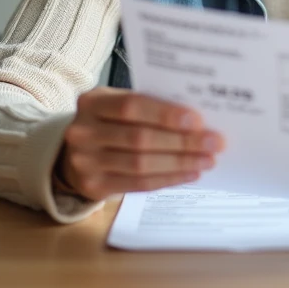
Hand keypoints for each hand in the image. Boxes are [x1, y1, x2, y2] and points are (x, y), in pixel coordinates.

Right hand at [56, 88, 223, 202]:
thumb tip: (196, 120)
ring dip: (180, 163)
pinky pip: (138, 184)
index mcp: (92, 101)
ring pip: (141, 164)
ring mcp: (85, 161)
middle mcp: (83, 131)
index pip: (132, 106)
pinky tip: (190, 174)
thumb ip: (149, 107)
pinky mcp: (94, 186)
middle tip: (214, 142)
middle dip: (183, 142)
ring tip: (207, 160)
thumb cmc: (109, 122)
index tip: (198, 120)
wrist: (74, 152)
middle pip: (140, 138)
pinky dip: (168, 178)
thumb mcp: (118, 105)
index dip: (166, 114)